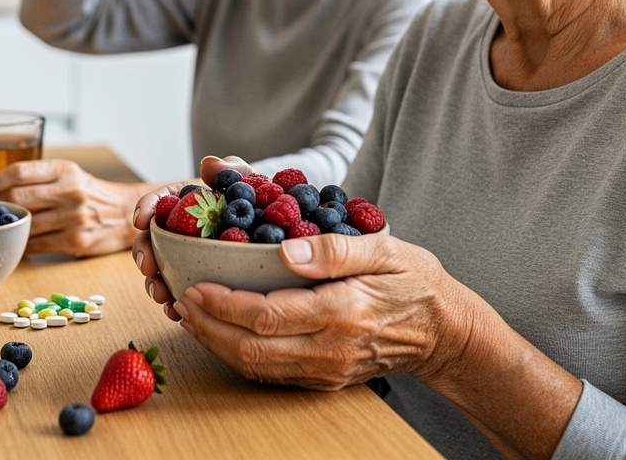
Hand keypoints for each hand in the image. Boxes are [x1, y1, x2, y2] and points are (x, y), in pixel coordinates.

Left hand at [0, 159, 153, 256]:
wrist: (127, 213)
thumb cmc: (91, 193)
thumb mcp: (70, 174)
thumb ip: (39, 178)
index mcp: (65, 169)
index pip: (19, 172)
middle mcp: (70, 190)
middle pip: (18, 197)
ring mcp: (73, 217)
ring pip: (25, 224)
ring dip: (4, 228)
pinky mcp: (75, 242)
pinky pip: (36, 245)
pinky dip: (21, 245)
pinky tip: (15, 243)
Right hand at [132, 155, 251, 319]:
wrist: (281, 230)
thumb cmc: (259, 199)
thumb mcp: (249, 180)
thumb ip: (231, 170)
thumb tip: (209, 164)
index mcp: (189, 201)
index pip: (161, 200)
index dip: (148, 207)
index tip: (141, 219)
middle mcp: (182, 229)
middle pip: (153, 239)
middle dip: (144, 253)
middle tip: (148, 266)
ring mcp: (187, 256)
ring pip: (162, 269)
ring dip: (156, 283)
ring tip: (162, 296)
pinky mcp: (198, 280)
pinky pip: (180, 292)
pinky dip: (175, 302)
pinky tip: (175, 312)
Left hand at [168, 230, 466, 391]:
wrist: (445, 333)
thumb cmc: (414, 282)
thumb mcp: (384, 248)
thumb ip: (334, 248)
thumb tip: (286, 248)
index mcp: (341, 312)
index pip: (267, 315)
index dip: (224, 304)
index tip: (195, 285)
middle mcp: (328, 348)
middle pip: (251, 349)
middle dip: (207, 327)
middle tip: (180, 299)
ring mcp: (325, 368)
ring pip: (256, 367)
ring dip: (216, 343)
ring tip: (190, 314)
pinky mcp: (324, 377)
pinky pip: (271, 372)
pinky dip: (238, 354)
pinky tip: (221, 332)